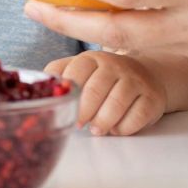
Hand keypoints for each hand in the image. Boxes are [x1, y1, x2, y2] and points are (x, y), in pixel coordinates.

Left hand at [46, 50, 166, 134]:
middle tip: (79, 124)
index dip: (69, 94)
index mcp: (92, 58)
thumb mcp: (81, 70)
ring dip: (102, 122)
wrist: (146, 77)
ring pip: (116, 105)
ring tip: (96, 129)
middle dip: (84, 112)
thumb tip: (34, 84)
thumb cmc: (104, 79)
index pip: (76, 72)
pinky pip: (136, 117)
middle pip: (95, 90)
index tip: (66, 108)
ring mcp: (136, 80)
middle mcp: (116, 64)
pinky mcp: (153, 97)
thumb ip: (59, 73)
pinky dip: (123, 128)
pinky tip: (116, 128)